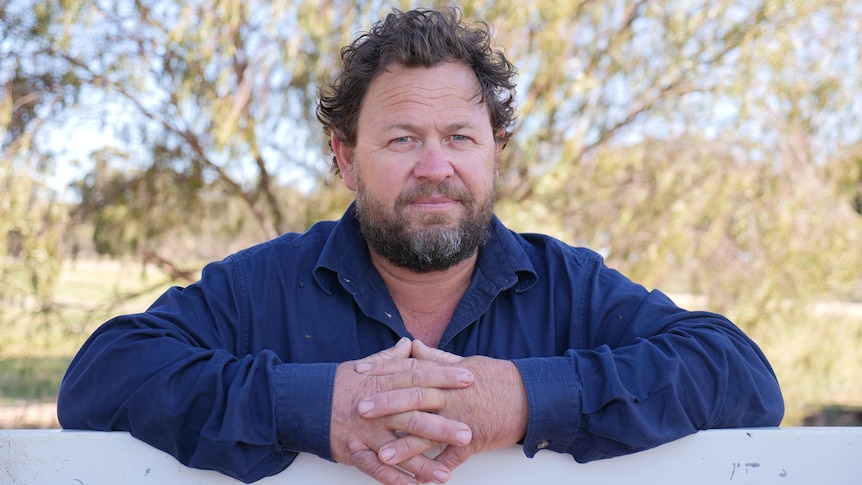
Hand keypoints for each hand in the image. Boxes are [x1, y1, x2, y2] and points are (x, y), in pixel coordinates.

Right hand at [330, 338, 474, 484]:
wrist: (302, 402)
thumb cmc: (338, 384)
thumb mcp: (365, 366)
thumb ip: (391, 358)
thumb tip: (410, 344)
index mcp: (382, 383)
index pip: (419, 377)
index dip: (444, 377)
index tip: (469, 378)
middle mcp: (377, 408)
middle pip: (413, 415)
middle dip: (441, 425)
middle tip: (468, 432)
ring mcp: (366, 432)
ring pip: (398, 447)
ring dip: (422, 462)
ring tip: (445, 472)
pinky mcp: (354, 451)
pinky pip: (376, 469)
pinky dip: (395, 479)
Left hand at [356, 340, 528, 473]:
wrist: (530, 397)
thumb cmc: (497, 378)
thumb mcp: (465, 362)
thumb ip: (435, 357)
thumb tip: (412, 346)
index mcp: (446, 377)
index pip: (409, 370)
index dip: (383, 370)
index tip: (361, 373)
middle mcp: (451, 397)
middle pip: (413, 399)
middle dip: (386, 405)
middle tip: (361, 409)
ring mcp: (461, 421)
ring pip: (429, 434)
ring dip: (405, 446)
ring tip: (382, 455)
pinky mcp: (474, 441)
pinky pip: (453, 459)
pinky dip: (438, 470)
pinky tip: (420, 481)